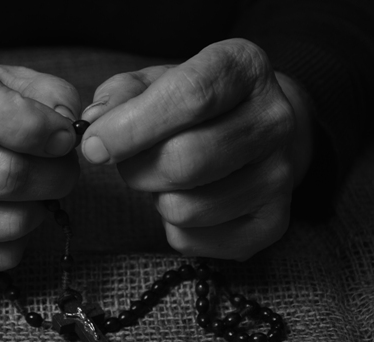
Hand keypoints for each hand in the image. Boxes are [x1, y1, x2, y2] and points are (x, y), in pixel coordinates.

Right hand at [0, 46, 80, 273]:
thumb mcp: (17, 77)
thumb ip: (52, 94)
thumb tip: (67, 128)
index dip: (30, 125)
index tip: (63, 136)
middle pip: (1, 177)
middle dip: (55, 176)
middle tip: (65, 167)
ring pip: (6, 223)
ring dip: (41, 209)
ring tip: (39, 190)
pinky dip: (22, 241)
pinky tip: (14, 212)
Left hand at [80, 39, 313, 259]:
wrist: (256, 130)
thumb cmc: (197, 104)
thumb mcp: (159, 80)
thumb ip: (123, 93)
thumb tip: (94, 122)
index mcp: (245, 68)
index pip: (189, 97)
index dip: (131, 127)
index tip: (93, 145)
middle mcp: (274, 120)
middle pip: (184, 161)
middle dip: (136, 169)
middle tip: (129, 161)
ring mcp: (280, 176)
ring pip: (184, 208)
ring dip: (156, 197)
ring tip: (167, 177)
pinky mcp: (272, 224)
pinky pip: (193, 241)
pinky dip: (172, 227)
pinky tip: (188, 199)